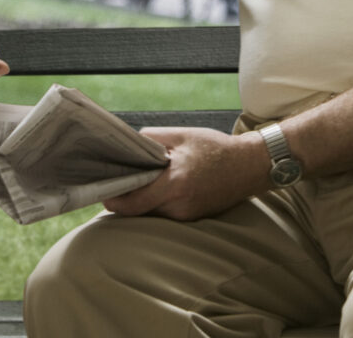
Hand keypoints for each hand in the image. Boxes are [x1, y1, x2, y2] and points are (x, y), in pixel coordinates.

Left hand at [103, 127, 267, 220]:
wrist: (250, 166)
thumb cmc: (215, 147)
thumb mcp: (181, 135)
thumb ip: (151, 139)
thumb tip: (128, 146)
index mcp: (175, 182)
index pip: (135, 202)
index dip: (114, 200)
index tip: (102, 192)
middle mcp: (180, 204)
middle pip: (140, 209)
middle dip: (126, 197)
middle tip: (115, 181)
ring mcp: (188, 214)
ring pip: (153, 212)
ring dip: (143, 199)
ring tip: (136, 179)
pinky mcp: (194, 217)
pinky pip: (166, 212)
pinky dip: (158, 201)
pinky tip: (158, 185)